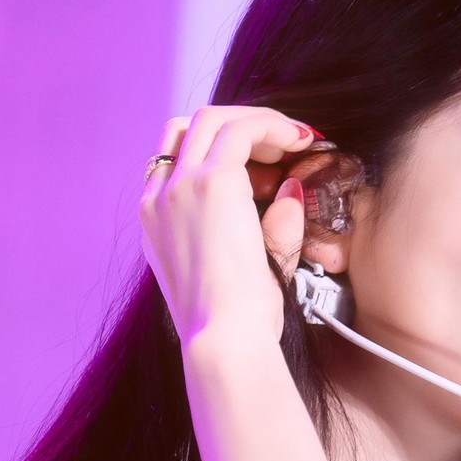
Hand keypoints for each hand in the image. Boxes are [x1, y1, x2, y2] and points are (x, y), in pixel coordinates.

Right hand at [139, 105, 316, 350]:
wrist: (224, 341)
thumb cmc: (236, 324)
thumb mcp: (250, 270)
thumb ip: (269, 230)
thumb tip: (291, 190)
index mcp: (157, 224)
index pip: (178, 161)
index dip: (223, 152)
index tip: (266, 164)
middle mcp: (158, 199)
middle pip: (190, 129)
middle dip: (240, 127)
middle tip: (284, 144)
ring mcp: (179, 187)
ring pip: (212, 120)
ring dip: (257, 122)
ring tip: (297, 140)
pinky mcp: (211, 182)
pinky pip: (241, 130)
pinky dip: (272, 126)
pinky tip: (303, 139)